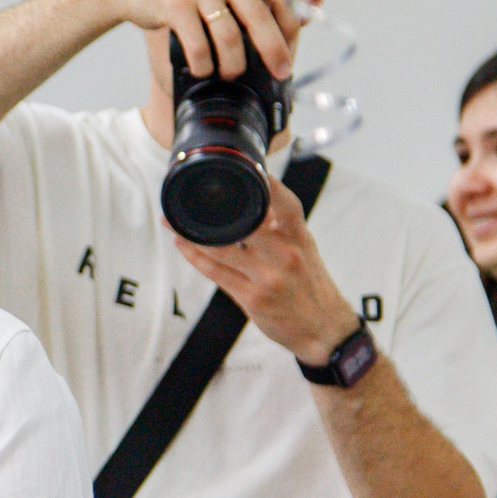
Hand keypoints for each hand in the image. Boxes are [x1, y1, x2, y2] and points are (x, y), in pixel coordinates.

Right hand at [100, 0, 301, 79]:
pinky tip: (203, 69)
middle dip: (273, 50)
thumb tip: (286, 21)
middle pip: (259, 16)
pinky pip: (200, 47)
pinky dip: (205, 65)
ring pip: (230, 37)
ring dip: (234, 64)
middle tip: (280, 71)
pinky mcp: (174, 4)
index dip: (291, 21)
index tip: (291, 43)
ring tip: (231, 73)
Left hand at [169, 176, 359, 363]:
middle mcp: (284, 254)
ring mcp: (267, 277)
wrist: (324, 330)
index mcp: (299, 237)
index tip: (246, 167)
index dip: (267, 184)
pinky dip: (196, 257)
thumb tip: (260, 197)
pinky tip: (183, 244)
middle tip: (188, 195)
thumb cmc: (311, 286)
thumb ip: (282, 226)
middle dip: (213, 210)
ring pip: (221, 248)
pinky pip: (216, 273)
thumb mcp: (306, 249)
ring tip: (171, 221)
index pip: (285, 204)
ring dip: (192, 234)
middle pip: (244, 223)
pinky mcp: (252, 299)